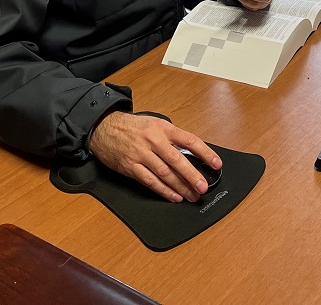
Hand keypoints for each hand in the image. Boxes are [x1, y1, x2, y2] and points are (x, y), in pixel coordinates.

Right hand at [87, 112, 220, 202]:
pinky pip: (150, 181)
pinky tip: (173, 196)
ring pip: (165, 173)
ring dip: (180, 187)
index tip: (216, 163)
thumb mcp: (153, 124)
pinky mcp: (131, 166)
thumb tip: (190, 154)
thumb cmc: (132, 127)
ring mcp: (141, 154)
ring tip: (191, 195)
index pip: (189, 140)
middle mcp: (153, 140)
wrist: (104, 127)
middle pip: (177, 160)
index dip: (204, 152)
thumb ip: (170, 137)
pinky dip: (163, 190)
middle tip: (203, 187)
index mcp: (162, 127)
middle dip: (192, 176)